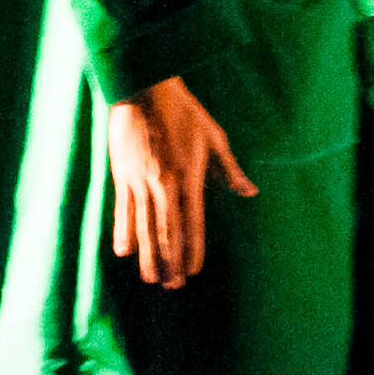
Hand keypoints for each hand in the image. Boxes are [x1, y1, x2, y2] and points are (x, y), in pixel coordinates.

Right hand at [106, 75, 255, 288]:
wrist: (144, 88)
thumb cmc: (184, 111)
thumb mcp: (213, 137)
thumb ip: (229, 170)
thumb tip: (251, 192)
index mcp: (189, 177)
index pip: (193, 223)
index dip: (193, 250)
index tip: (193, 271)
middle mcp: (163, 185)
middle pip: (167, 232)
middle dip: (171, 262)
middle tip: (173, 286)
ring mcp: (140, 182)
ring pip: (144, 227)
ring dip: (148, 256)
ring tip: (151, 279)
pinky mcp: (122, 175)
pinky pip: (123, 210)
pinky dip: (123, 232)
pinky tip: (124, 252)